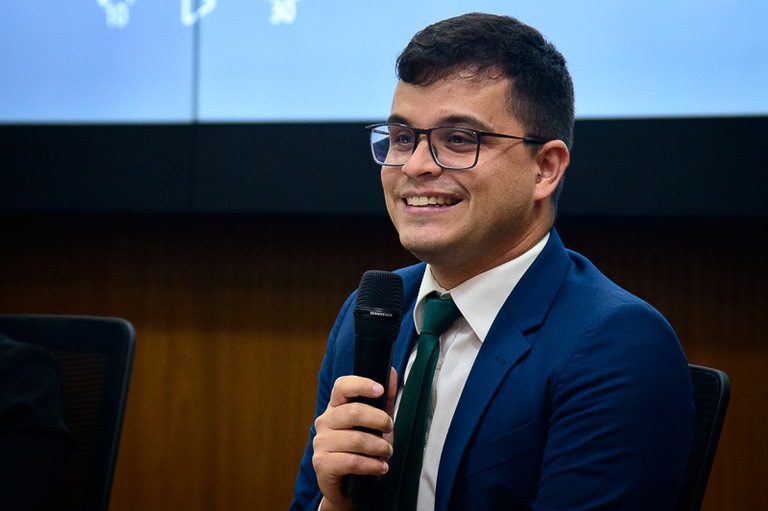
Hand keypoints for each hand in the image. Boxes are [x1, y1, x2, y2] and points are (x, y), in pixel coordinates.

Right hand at [312, 368, 397, 510]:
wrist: (348, 487)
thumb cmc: (362, 451)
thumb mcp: (376, 424)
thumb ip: (384, 400)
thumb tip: (390, 372)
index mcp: (335, 407)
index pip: (341, 386)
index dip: (361, 384)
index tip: (380, 390)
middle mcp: (324, 421)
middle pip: (353, 412)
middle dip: (380, 421)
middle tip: (390, 430)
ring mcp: (320, 443)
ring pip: (356, 439)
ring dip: (380, 447)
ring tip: (387, 453)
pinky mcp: (322, 464)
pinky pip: (352, 461)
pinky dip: (372, 465)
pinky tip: (381, 467)